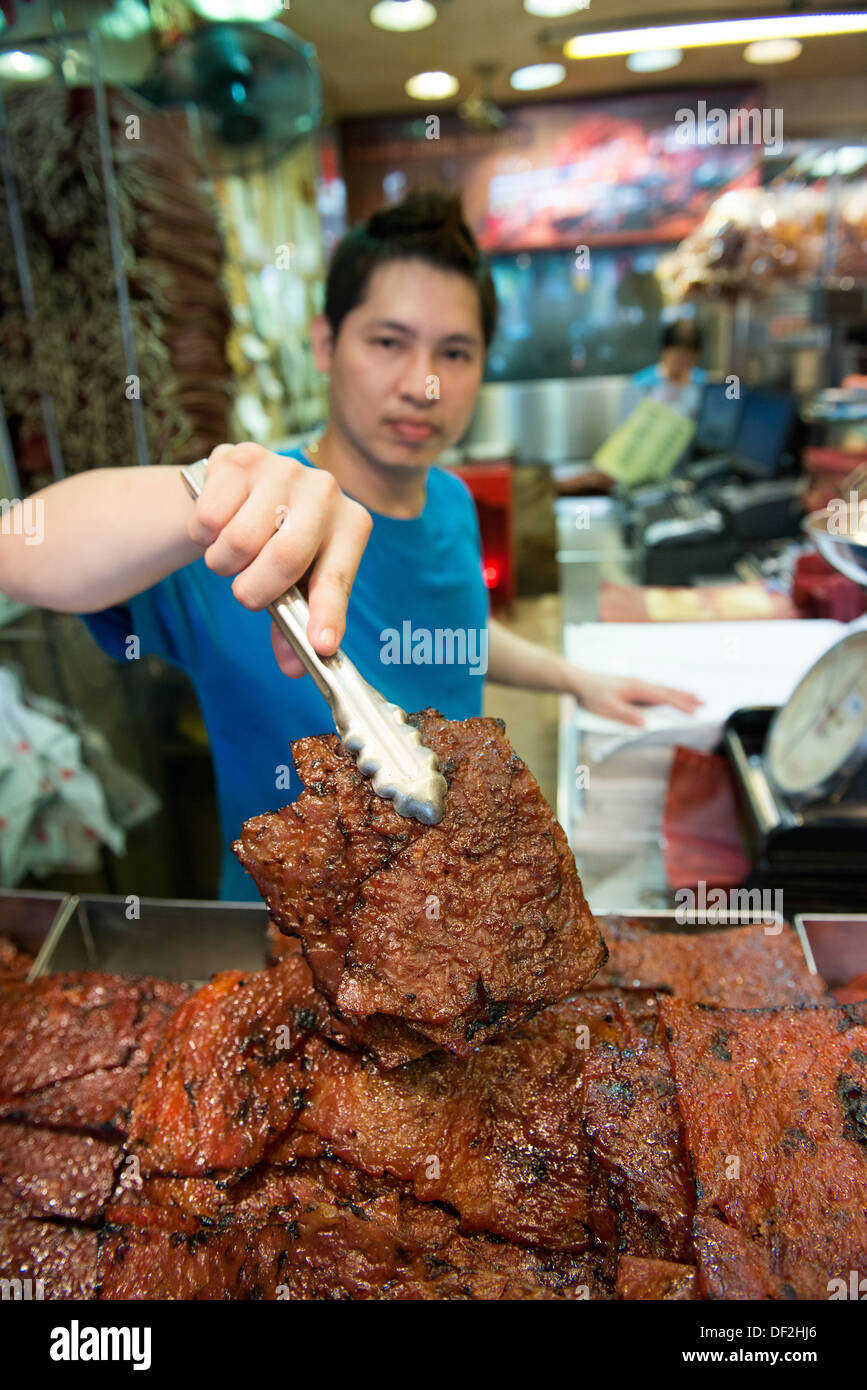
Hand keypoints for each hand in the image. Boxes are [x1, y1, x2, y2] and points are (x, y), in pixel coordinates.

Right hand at [186, 443, 371, 677]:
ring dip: (224, 564)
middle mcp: (325, 490)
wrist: (244, 491)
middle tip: (247, 594)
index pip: (336, 578)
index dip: (327, 614)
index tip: (321, 645)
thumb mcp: (296, 583)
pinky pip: (208, 520)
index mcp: (352, 525)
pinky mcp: (240, 457)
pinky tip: (219, 524)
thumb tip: (291, 667)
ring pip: (238, 542)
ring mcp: (284, 468)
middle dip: (255, 591)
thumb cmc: (280, 545)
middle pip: (284, 558)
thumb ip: (295, 624)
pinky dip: (203, 537)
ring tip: (234, 554)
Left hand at [571, 670, 702, 728]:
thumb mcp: (607, 709)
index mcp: (636, 688)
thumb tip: (645, 723)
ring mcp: (637, 683)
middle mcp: (640, 683)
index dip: (679, 704)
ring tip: (693, 698)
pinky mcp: (633, 686)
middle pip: (667, 690)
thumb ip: (626, 715)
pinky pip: (656, 689)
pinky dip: (668, 693)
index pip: (663, 697)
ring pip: (663, 689)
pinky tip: (670, 697)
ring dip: (679, 694)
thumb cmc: (592, 695)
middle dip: (686, 697)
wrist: (581, 682)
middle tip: (703, 702)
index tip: (694, 711)